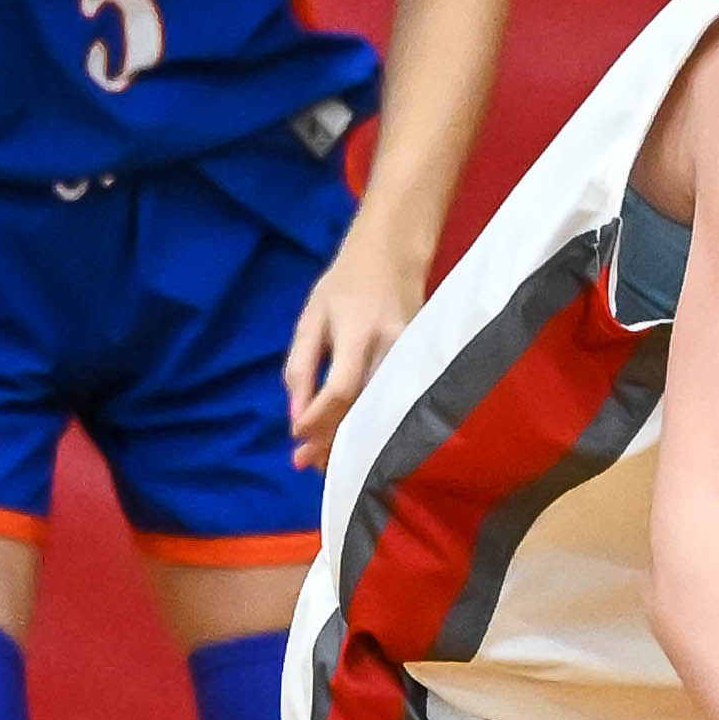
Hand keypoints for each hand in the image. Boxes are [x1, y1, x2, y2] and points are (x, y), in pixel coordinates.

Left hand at [282, 222, 429, 469]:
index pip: (342, 389)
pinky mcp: (423, 364)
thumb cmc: (345, 284)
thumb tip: (296, 416)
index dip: (319, 419)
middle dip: (336, 441)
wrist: (393, 255)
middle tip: (308, 464)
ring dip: (354, 439)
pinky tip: (355, 438)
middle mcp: (391, 349)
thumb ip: (301, 366)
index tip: (296, 437)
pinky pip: (394, 402)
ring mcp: (412, 357)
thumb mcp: (312, 318)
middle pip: (366, 409)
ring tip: (328, 461)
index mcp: (360, 334)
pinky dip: (372, 423)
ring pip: (382, 411)